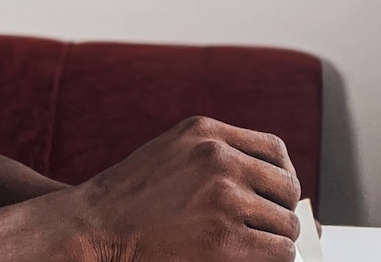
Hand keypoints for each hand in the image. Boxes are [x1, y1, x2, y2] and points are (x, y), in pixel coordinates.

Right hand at [75, 116, 301, 261]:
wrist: (93, 226)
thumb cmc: (129, 197)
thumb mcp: (171, 153)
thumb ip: (214, 154)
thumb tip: (277, 183)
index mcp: (205, 132)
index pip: (274, 150)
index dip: (281, 176)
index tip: (273, 196)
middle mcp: (218, 158)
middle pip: (286, 187)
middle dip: (279, 211)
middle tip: (263, 228)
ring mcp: (223, 197)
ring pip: (286, 224)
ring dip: (275, 239)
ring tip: (252, 247)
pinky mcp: (224, 239)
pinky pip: (280, 252)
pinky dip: (271, 260)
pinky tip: (250, 259)